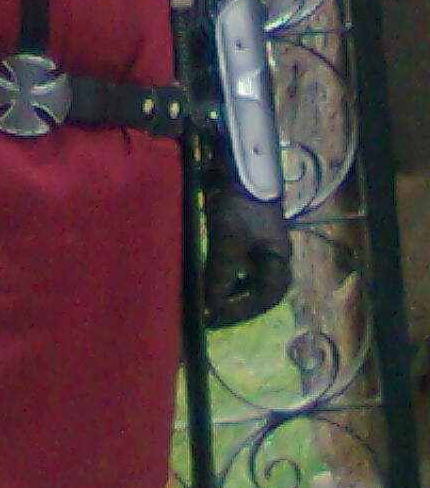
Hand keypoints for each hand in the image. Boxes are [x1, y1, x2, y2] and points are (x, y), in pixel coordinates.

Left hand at [203, 183, 290, 328]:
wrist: (241, 167)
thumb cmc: (240, 208)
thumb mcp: (228, 244)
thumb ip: (220, 277)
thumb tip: (210, 309)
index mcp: (279, 264)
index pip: (263, 300)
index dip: (239, 313)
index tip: (214, 319)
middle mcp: (275, 260)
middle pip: (257, 293)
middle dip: (233, 305)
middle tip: (209, 314)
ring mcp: (262, 248)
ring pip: (247, 280)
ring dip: (227, 291)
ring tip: (207, 299)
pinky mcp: (248, 237)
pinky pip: (238, 265)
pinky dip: (224, 274)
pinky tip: (209, 276)